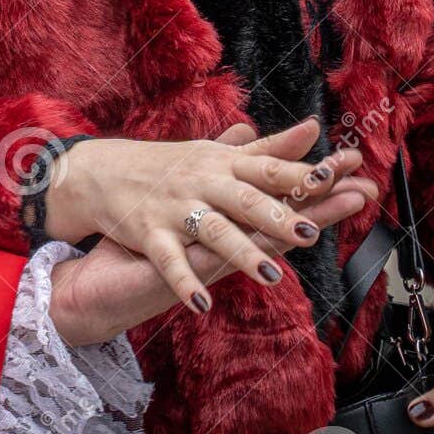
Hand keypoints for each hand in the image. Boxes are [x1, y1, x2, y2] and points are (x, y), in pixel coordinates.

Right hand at [45, 118, 367, 314]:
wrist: (102, 172)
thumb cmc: (170, 165)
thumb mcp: (218, 154)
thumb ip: (267, 149)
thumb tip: (314, 129)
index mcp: (223, 165)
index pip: (267, 168)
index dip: (297, 173)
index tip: (331, 176)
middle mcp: (203, 184)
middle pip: (245, 200)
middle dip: (277, 216)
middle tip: (309, 232)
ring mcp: (176, 210)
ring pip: (213, 231)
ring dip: (241, 252)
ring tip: (271, 276)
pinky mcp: (149, 234)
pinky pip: (169, 261)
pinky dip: (184, 282)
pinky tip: (202, 304)